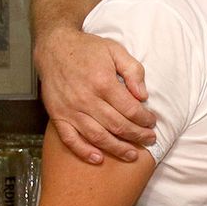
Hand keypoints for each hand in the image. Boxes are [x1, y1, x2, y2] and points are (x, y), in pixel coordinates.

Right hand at [36, 26, 155, 163]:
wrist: (54, 47)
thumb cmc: (87, 49)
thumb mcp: (115, 50)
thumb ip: (132, 71)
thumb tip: (142, 96)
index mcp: (103, 83)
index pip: (130, 110)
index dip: (144, 120)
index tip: (152, 123)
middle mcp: (87, 99)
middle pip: (117, 126)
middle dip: (137, 136)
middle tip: (149, 140)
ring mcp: (71, 110)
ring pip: (98, 137)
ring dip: (117, 149)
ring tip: (131, 154)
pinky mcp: (58, 116)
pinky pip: (70, 139)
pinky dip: (84, 152)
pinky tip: (98, 158)